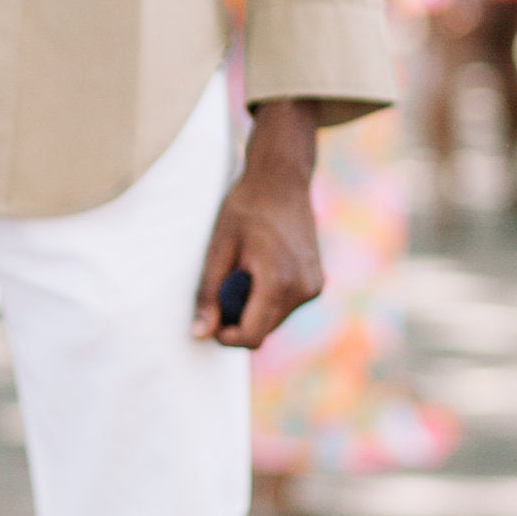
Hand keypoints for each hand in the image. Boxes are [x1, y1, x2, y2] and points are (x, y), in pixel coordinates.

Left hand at [193, 97, 323, 349]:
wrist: (281, 180)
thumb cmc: (245, 208)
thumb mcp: (219, 249)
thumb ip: (209, 293)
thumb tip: (200, 334)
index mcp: (279, 282)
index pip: (252, 336)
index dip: (226, 336)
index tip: (211, 318)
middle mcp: (303, 290)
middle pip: (263, 331)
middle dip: (238, 320)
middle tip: (222, 286)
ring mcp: (314, 287)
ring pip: (274, 320)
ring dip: (253, 309)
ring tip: (242, 272)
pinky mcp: (317, 283)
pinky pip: (286, 307)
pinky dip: (268, 299)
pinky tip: (259, 269)